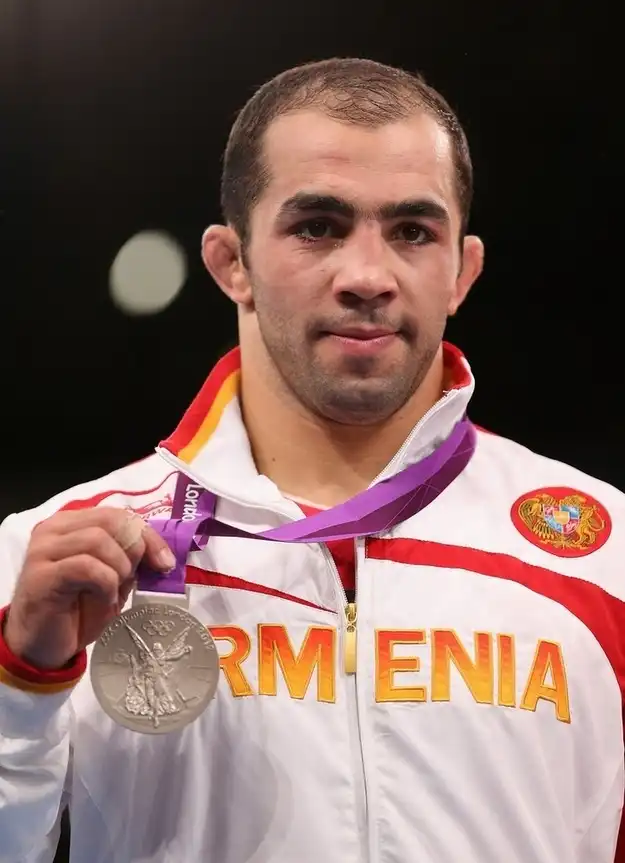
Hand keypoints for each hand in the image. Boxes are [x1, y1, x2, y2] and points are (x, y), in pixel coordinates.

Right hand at [3, 507, 175, 669]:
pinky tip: (104, 598)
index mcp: (72, 524)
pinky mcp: (41, 575)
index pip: (118, 514)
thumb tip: (162, 553)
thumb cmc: (77, 610)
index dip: (147, 535)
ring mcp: (44, 550)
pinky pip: (85, 566)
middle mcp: (54, 530)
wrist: (44, 646)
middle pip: (110, 520)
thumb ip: (131, 558)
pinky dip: (105, 583)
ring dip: (118, 569)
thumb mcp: (114, 579)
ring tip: (113, 591)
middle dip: (133, 550)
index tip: (165, 563)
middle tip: (132, 578)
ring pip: (97, 540)